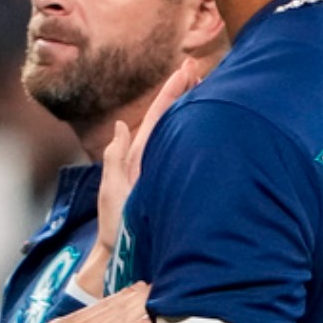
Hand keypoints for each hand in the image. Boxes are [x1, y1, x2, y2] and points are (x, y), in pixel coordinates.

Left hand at [76, 61, 198, 298]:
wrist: (123, 255)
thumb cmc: (116, 227)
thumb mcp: (111, 190)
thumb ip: (116, 157)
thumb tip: (121, 126)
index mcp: (140, 156)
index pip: (159, 117)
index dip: (172, 92)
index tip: (186, 69)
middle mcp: (155, 159)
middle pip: (172, 119)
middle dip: (185, 92)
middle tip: (200, 66)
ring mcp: (166, 170)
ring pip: (181, 133)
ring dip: (193, 108)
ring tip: (206, 84)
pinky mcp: (176, 184)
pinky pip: (189, 154)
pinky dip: (197, 136)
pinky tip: (210, 124)